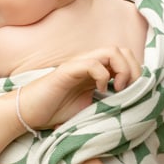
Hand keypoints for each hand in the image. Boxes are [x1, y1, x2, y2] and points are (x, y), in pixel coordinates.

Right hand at [17, 46, 140, 130]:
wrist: (28, 113)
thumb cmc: (55, 111)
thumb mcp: (89, 109)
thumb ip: (107, 103)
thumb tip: (131, 108)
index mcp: (95, 71)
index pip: (125, 59)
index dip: (136, 72)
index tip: (136, 93)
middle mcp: (89, 63)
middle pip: (122, 51)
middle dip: (133, 69)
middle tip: (130, 89)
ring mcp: (78, 65)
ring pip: (111, 51)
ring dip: (122, 69)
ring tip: (119, 88)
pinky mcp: (67, 71)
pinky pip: (92, 63)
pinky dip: (102, 75)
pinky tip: (101, 91)